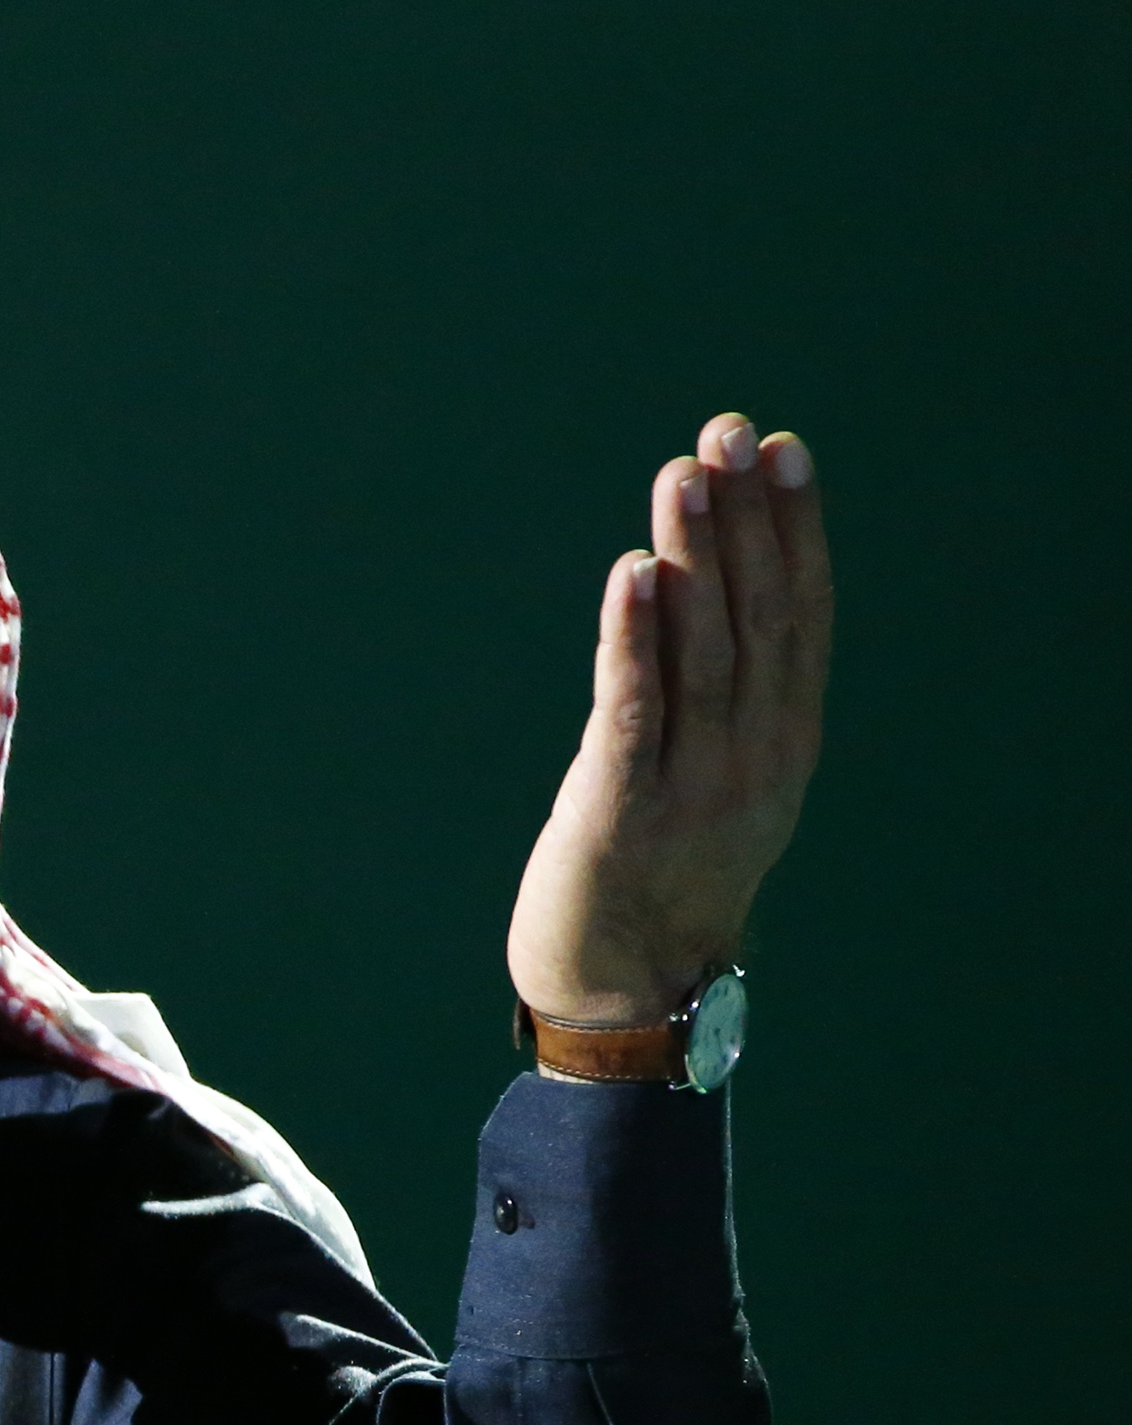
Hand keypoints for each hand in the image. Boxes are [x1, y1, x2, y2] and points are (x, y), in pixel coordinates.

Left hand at [506, 412, 830, 1027]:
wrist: (624, 994)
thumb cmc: (657, 877)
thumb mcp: (713, 778)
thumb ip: (718, 698)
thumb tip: (697, 587)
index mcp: (785, 743)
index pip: (802, 614)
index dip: (794, 527)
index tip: (780, 448)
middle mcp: (755, 758)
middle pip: (759, 616)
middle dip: (746, 519)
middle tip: (728, 430)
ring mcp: (695, 787)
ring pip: (703, 651)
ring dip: (694, 557)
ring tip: (682, 477)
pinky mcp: (622, 811)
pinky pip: (634, 711)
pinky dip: (634, 638)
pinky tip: (632, 572)